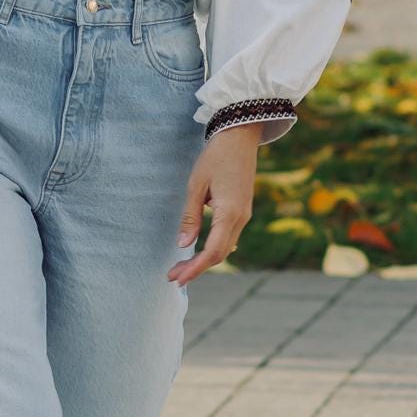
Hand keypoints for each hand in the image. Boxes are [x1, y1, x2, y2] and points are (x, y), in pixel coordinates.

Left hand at [169, 125, 260, 283]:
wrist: (239, 137)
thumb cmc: (215, 158)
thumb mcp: (196, 186)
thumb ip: (191, 217)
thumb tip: (183, 244)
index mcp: (230, 213)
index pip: (213, 252)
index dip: (195, 268)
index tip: (177, 278)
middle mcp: (241, 218)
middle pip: (220, 254)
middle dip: (196, 268)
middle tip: (172, 276)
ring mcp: (244, 215)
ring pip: (225, 247)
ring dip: (204, 260)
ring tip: (181, 267)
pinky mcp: (242, 210)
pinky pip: (228, 237)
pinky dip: (213, 248)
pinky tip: (199, 251)